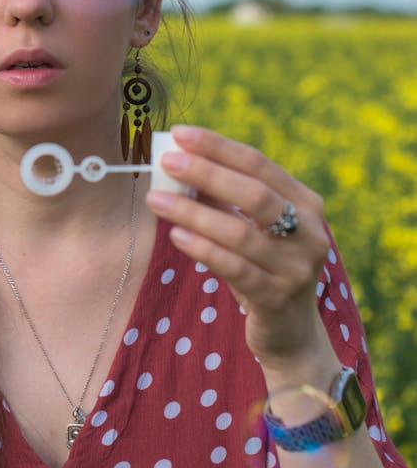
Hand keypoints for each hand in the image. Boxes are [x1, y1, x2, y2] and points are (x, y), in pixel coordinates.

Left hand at [145, 125, 330, 371]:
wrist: (291, 334)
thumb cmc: (263, 268)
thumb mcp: (252, 228)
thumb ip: (224, 198)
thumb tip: (179, 161)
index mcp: (306, 203)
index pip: (259, 164)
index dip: (218, 147)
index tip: (181, 133)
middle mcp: (310, 232)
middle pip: (254, 193)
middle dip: (206, 172)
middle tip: (166, 160)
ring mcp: (296, 267)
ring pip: (239, 232)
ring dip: (193, 212)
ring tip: (156, 199)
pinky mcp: (278, 298)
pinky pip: (235, 268)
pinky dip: (203, 249)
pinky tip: (176, 236)